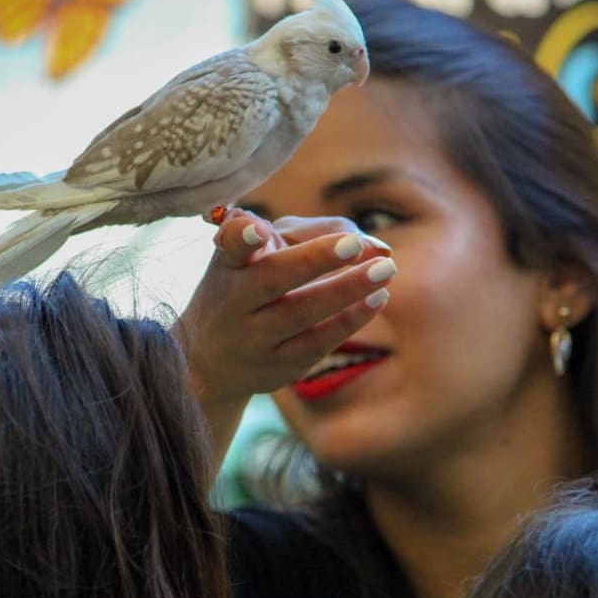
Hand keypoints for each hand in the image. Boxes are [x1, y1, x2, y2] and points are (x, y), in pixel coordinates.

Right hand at [174, 208, 394, 456]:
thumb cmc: (248, 287)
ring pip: (300, 314)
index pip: (230, 247)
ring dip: (346, 290)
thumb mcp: (263, 253)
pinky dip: (350, 320)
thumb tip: (366, 241)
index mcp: (230, 265)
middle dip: (314, 260)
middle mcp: (235, 302)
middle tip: (355, 243)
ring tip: (386, 269)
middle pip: (272, 280)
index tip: (258, 230)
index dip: (240, 237)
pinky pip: (318, 343)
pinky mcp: (278, 367)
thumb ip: (310, 234)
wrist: (211, 362)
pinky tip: (378, 299)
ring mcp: (254, 339)